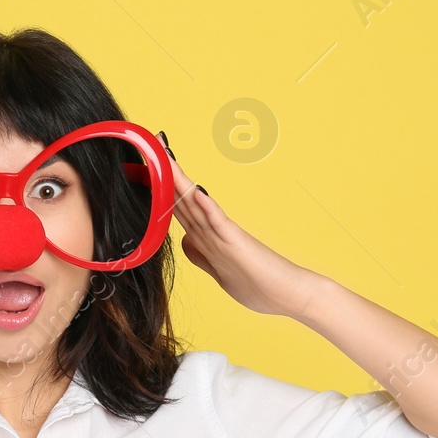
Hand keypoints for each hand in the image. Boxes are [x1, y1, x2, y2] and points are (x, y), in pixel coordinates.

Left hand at [158, 134, 318, 318]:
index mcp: (205, 238)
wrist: (288, 295)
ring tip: (165, 154)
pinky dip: (207, 207)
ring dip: (178, 180)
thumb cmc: (257, 285)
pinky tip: (196, 190)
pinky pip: (219, 223)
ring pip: (195, 203)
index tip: (149, 166)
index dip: (160, 188)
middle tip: (154, 142)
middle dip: (166, 172)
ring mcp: (224, 236)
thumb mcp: (219, 272)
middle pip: (182, 197)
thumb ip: (202, 255)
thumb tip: (187, 242)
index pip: (177, 207)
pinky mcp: (237, 244)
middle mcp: (211, 232)